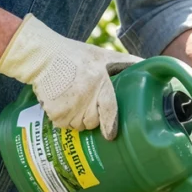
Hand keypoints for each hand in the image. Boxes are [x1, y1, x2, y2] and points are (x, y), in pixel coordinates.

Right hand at [0, 14, 140, 137]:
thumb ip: (125, 63)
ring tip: (72, 101)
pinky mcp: (54, 110)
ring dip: (76, 119)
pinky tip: (61, 103)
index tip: (110, 135)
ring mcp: (68, 104)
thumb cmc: (74, 56)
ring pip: (77, 126)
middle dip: (90, 116)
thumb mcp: (102, 56)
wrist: (42, 55)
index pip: (109, 108)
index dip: (109, 125)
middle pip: (92, 122)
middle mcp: (84, 95)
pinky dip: (62, 118)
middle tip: (85, 102)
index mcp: (99, 80)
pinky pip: (62, 124)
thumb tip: (149, 67)